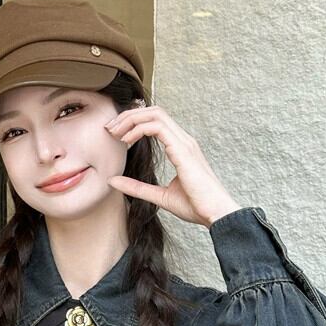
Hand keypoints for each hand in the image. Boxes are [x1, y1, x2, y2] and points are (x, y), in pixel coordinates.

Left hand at [104, 104, 242, 227]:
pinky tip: (127, 140)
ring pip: (154, 114)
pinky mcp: (182, 149)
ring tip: (115, 132)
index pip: (155, 120)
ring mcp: (184, 142)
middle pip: (153, 111)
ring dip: (131, 119)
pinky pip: (157, 127)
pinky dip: (138, 129)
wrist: (215, 213)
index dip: (133, 122)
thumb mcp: (158, 196)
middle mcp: (183, 140)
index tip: (115, 135)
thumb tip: (113, 180)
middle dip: (128, 116)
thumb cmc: (195, 206)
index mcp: (180, 147)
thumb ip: (136, 187)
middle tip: (110, 129)